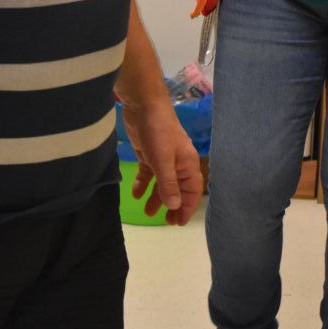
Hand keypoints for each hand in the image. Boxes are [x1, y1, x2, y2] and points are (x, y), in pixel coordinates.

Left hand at [121, 99, 202, 226]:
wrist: (143, 105)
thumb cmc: (158, 132)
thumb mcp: (163, 161)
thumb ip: (168, 184)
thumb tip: (175, 206)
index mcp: (187, 163)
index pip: (192, 190)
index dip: (186, 207)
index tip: (177, 223)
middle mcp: (178, 162)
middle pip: (178, 188)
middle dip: (172, 205)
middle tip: (164, 221)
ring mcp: (163, 157)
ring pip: (162, 183)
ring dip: (156, 197)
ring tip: (147, 212)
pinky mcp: (149, 153)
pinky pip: (149, 173)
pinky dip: (143, 183)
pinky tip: (135, 194)